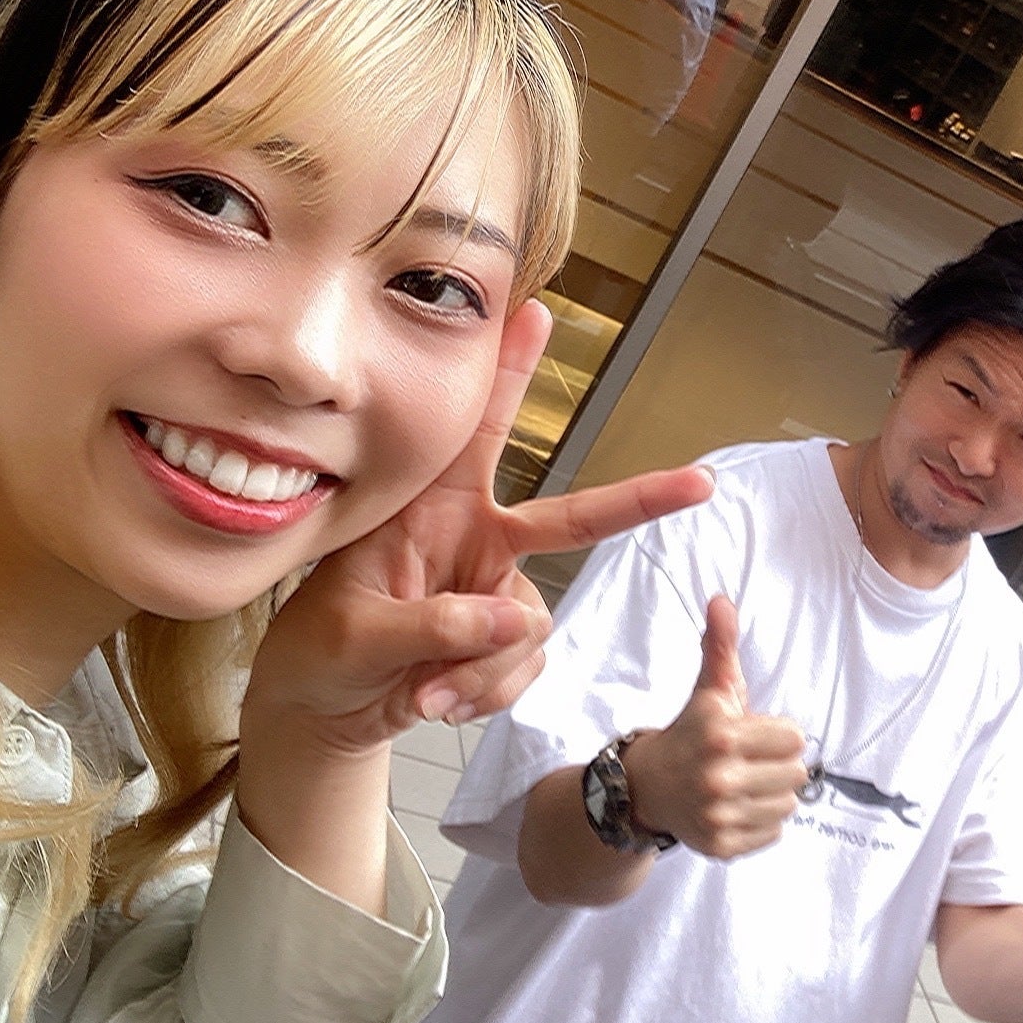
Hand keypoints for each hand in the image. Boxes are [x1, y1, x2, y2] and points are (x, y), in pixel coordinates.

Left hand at [242, 299, 715, 756]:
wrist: (324, 710)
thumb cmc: (322, 649)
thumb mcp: (357, 633)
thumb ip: (436, 625)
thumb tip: (514, 622)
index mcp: (433, 508)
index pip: (476, 432)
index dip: (510, 373)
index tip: (536, 312)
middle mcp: (479, 540)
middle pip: (573, 517)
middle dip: (641, 500)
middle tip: (700, 484)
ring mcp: (499, 593)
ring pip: (531, 628)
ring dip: (480, 670)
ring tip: (423, 690)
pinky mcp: (507, 643)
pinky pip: (525, 667)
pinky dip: (483, 693)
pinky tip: (437, 700)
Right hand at [621, 594, 809, 858]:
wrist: (646, 787)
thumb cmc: (692, 732)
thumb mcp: (708, 689)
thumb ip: (720, 645)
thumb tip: (721, 599)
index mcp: (721, 734)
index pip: (796, 738)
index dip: (778, 735)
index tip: (753, 734)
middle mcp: (718, 777)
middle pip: (797, 775)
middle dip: (777, 765)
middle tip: (749, 762)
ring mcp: (718, 816)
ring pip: (788, 805)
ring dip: (771, 794)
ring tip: (743, 785)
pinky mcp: (720, 846)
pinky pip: (774, 833)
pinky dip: (761, 823)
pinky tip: (736, 808)